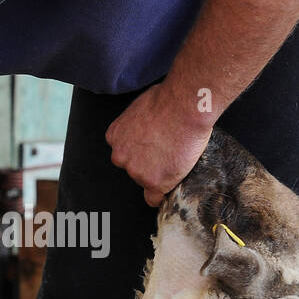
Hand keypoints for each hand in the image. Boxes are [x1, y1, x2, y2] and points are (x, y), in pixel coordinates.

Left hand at [105, 82, 214, 205]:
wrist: (184, 106)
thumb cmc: (168, 100)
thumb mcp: (140, 108)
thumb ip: (137, 125)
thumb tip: (147, 127)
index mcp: (115, 137)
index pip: (124, 155)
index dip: (140, 153)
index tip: (152, 151)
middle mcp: (120, 156)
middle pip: (133, 169)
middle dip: (148, 164)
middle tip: (168, 152)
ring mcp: (136, 171)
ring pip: (146, 182)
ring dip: (159, 175)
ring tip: (176, 157)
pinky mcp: (153, 182)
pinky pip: (154, 198)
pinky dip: (162, 195)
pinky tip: (171, 186)